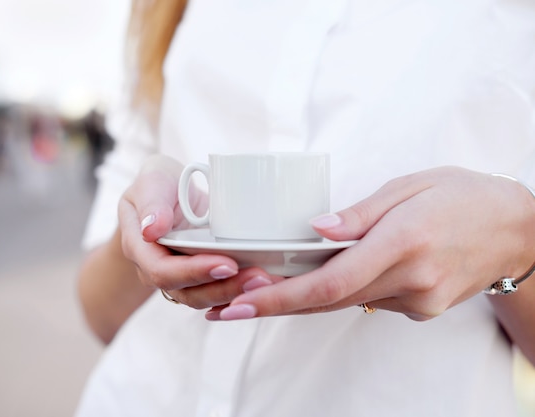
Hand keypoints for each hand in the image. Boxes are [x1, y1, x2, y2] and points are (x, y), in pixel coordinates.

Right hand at [119, 154, 275, 308]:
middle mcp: (157, 269)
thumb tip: (151, 229)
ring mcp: (180, 277)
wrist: (170, 191)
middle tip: (259, 278)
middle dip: (225, 288)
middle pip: (188, 291)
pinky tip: (266, 284)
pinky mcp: (202, 276)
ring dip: (236, 293)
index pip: (162, 270)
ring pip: (206, 297)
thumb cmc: (158, 182)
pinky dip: (241, 290)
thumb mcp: (152, 178)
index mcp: (139, 247)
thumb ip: (150, 201)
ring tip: (266, 281)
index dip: (194, 272)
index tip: (227, 264)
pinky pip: (219, 291)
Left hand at [215, 167, 534, 320]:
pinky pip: (368, 300)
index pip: (329, 282)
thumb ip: (360, 214)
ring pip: (344, 303)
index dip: (278, 298)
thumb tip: (314, 230)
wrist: (517, 230)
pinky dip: (338, 292)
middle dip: (273, 306)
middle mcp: (410, 281)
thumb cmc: (463, 195)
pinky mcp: (421, 308)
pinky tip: (319, 279)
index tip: (238, 305)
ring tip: (257, 293)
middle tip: (226, 307)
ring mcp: (417, 301)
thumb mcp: (410, 186)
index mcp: (403, 243)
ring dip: (300, 300)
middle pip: (326, 302)